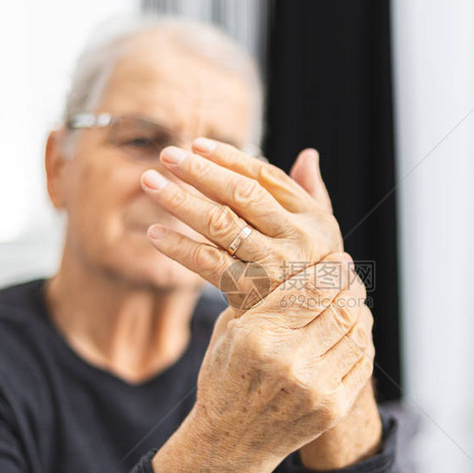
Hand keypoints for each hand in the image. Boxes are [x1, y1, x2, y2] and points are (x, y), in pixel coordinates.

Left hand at [142, 139, 341, 311]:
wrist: (313, 327)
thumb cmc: (312, 272)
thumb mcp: (323, 234)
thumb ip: (313, 193)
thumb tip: (308, 153)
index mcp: (312, 216)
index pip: (266, 178)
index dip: (230, 159)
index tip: (197, 145)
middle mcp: (295, 237)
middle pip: (241, 195)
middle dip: (201, 172)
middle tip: (167, 155)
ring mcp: (272, 265)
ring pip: (221, 224)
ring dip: (181, 201)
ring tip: (150, 183)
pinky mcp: (249, 292)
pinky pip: (208, 264)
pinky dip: (179, 247)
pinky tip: (154, 233)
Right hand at [152, 253, 373, 472]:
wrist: (231, 443)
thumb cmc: (226, 378)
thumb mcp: (229, 331)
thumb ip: (263, 298)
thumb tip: (301, 264)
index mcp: (257, 336)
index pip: (310, 289)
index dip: (332, 269)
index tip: (339, 260)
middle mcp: (289, 360)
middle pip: (340, 306)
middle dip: (350, 285)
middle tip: (351, 277)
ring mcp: (315, 387)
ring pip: (356, 332)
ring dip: (359, 310)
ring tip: (354, 301)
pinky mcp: (332, 407)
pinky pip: (361, 361)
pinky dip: (362, 339)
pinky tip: (354, 329)